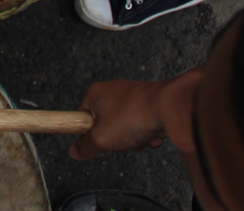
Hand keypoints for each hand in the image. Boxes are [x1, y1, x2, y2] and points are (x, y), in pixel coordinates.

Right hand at [70, 68, 204, 159]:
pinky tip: (153, 136)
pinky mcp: (148, 99)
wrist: (168, 107)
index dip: (89, 133)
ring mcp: (131, 94)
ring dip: (133, 138)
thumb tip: (75, 152)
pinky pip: (141, 120)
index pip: (82, 116)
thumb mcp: (101, 138)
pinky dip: (146, 131)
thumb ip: (86, 147)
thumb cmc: (131, 117)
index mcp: (95, 94)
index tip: (98, 142)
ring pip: (125, 124)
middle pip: (105, 123)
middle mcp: (112, 90)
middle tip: (122, 142)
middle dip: (116, 138)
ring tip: (141, 139)